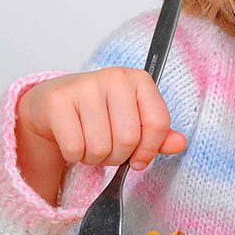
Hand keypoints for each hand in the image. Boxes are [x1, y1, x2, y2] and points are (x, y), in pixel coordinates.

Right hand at [15, 68, 186, 203]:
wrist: (53, 104)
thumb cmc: (99, 113)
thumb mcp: (133, 119)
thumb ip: (158, 133)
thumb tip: (180, 143)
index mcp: (139, 80)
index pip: (159, 123)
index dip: (150, 150)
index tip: (139, 158)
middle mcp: (114, 77)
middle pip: (129, 139)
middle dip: (118, 155)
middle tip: (107, 147)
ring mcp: (84, 86)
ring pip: (101, 147)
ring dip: (95, 158)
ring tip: (89, 143)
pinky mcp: (58, 101)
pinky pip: (75, 148)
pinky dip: (75, 156)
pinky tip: (73, 140)